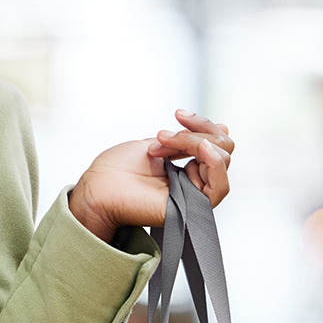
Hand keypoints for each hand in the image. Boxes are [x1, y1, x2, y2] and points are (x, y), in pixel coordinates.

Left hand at [68, 110, 233, 244]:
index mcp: (187, 167)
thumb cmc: (117, 168)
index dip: (201, 123)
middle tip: (162, 135)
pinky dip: (215, 162)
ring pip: (221, 160)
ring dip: (194, 142)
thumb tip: (225, 128)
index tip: (177, 114)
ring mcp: (196, 194)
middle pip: (223, 149)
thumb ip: (188, 139)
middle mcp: (195, 181)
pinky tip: (201, 147)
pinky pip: (221, 186)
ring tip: (162, 143)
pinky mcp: (195, 208)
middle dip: (195, 132)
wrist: (97, 187)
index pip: (215, 142)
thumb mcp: (158, 143)